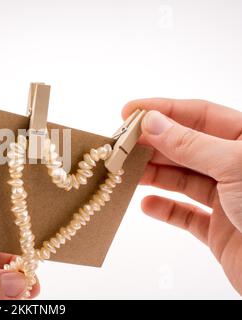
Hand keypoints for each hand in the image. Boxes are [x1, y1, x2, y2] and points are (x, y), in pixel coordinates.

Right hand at [123, 98, 241, 294]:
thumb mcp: (233, 165)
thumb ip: (190, 144)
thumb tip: (153, 122)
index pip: (199, 115)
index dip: (163, 110)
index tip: (131, 111)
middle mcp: (236, 167)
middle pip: (185, 148)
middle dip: (152, 145)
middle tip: (122, 146)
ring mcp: (228, 199)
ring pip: (182, 180)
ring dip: (153, 176)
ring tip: (127, 173)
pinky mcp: (219, 230)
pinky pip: (185, 215)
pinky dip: (165, 210)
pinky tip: (147, 204)